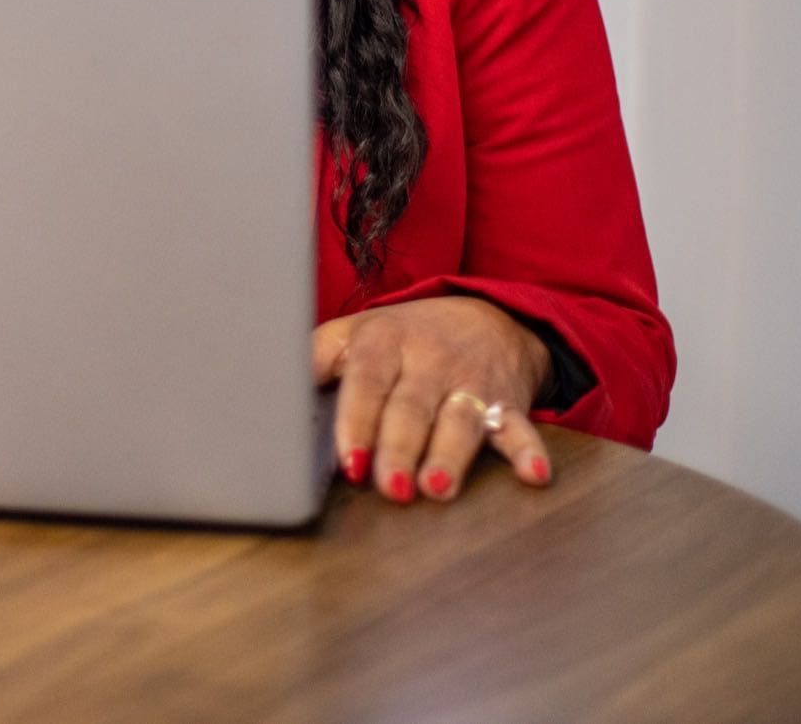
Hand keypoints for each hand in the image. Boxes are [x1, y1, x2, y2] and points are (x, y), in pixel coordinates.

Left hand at [312, 295, 555, 502]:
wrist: (485, 313)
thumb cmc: (405, 335)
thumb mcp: (354, 333)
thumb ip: (313, 358)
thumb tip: (266, 385)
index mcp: (384, 342)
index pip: (367, 381)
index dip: (357, 421)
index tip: (350, 460)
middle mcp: (429, 360)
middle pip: (411, 407)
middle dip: (399, 448)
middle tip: (388, 487)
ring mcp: (470, 381)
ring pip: (460, 420)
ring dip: (451, 455)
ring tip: (436, 487)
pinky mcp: (507, 401)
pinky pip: (521, 426)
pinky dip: (529, 451)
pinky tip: (533, 475)